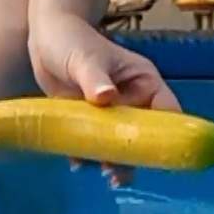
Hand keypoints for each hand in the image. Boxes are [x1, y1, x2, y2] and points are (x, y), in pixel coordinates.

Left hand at [28, 13, 180, 187]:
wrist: (44, 37)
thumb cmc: (70, 39)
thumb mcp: (84, 59)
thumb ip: (95, 78)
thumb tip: (106, 97)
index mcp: (143, 81)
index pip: (167, 111)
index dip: (169, 135)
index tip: (162, 159)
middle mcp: (132, 98)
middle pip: (144, 135)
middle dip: (136, 156)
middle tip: (118, 175)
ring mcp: (111, 111)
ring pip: (120, 143)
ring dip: (113, 160)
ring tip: (103, 175)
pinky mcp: (90, 120)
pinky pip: (95, 142)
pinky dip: (89, 155)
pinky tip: (77, 164)